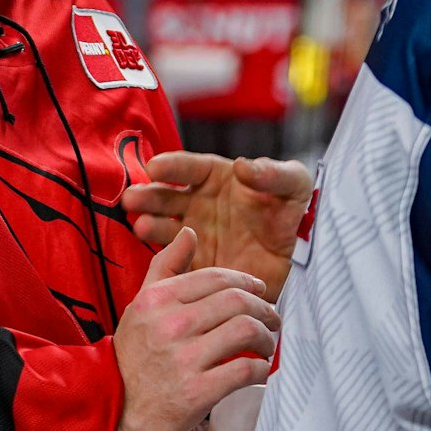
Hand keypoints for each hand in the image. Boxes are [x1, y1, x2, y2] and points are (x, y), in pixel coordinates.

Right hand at [113, 228, 277, 430]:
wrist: (114, 408)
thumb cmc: (133, 354)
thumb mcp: (141, 304)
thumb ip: (166, 265)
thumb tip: (189, 232)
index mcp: (159, 299)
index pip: (218, 278)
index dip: (248, 282)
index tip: (260, 292)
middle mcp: (171, 325)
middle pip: (239, 301)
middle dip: (265, 309)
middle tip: (272, 319)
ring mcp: (185, 359)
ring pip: (247, 331)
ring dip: (267, 337)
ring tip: (267, 345)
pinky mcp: (198, 392)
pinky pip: (245, 370)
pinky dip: (261, 369)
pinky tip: (259, 370)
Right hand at [121, 152, 312, 298]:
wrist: (300, 260)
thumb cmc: (292, 212)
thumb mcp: (294, 185)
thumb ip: (274, 173)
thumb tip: (244, 166)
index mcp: (217, 179)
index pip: (190, 168)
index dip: (172, 166)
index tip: (154, 167)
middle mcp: (199, 204)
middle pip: (167, 196)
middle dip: (148, 196)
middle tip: (131, 198)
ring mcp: (195, 235)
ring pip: (166, 227)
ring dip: (150, 224)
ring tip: (141, 226)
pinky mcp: (198, 264)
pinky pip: (177, 261)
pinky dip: (166, 259)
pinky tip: (158, 256)